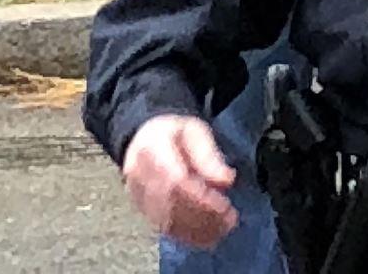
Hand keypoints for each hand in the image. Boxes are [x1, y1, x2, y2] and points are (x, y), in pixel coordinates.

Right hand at [121, 114, 237, 249]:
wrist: (143, 137)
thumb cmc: (173, 133)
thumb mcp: (194, 131)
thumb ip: (208, 154)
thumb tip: (226, 181)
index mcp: (151, 148)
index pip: (174, 180)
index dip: (200, 197)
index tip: (225, 204)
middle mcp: (138, 175)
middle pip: (170, 204)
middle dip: (203, 215)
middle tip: (229, 218)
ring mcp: (138, 196)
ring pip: (167, 221)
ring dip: (198, 229)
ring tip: (224, 227)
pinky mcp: (143, 211)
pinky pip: (165, 229)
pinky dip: (189, 236)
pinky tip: (210, 235)